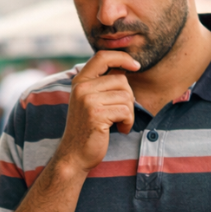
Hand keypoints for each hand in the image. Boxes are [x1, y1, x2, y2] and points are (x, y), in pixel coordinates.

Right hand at [57, 50, 139, 173]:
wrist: (74, 155)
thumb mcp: (90, 101)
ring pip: (126, 96)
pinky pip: (125, 111)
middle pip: (121, 80)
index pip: (103, 56)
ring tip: (119, 123)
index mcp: (79, 81)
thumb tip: (127, 67)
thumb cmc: (87, 129)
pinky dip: (128, 122)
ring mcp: (87, 100)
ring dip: (129, 113)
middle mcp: (82, 88)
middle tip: (121, 114)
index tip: (136, 66)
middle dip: (128, 97)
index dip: (123, 57)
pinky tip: (120, 130)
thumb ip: (102, 84)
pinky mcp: (96, 114)